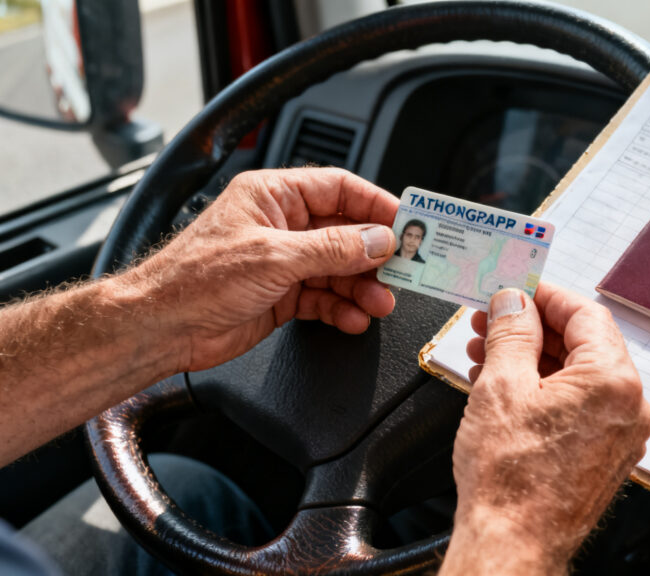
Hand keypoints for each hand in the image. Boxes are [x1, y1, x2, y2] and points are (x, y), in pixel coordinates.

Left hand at [127, 167, 398, 371]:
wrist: (161, 328)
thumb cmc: (194, 279)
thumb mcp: (274, 257)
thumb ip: (332, 249)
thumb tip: (377, 240)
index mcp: (273, 196)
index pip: (338, 188)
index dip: (375, 203)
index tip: (406, 222)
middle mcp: (280, 225)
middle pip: (345, 232)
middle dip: (373, 254)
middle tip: (402, 270)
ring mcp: (282, 261)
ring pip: (339, 269)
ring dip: (362, 287)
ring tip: (379, 303)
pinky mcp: (281, 295)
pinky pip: (324, 298)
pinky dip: (341, 308)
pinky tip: (353, 318)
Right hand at [441, 283, 649, 574]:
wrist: (512, 546)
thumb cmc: (511, 481)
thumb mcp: (501, 385)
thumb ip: (511, 330)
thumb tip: (513, 301)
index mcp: (613, 381)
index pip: (585, 313)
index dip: (544, 295)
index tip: (516, 289)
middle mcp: (629, 407)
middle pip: (582, 344)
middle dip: (530, 329)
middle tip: (490, 320)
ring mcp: (620, 435)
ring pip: (576, 377)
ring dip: (531, 359)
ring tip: (485, 355)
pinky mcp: (604, 457)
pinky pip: (578, 407)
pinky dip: (543, 391)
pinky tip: (503, 388)